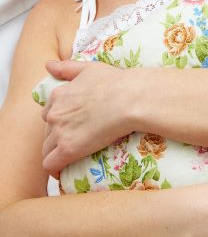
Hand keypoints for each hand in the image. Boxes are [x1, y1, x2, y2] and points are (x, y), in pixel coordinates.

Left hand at [41, 60, 132, 176]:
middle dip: (57, 137)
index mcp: (59, 95)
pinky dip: (55, 169)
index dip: (59, 120)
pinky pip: (51, 164)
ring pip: (47, 148)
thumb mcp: (90, 68)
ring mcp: (60, 132)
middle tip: (76, 140)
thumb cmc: (116, 82)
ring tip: (71, 157)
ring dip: (56, 153)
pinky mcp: (68, 150)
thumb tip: (48, 64)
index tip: (71, 125)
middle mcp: (54, 113)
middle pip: (47, 131)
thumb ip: (67, 68)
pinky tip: (62, 171)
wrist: (131, 99)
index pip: (49, 113)